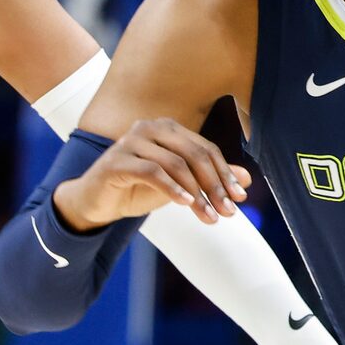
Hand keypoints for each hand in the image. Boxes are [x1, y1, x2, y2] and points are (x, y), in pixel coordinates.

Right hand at [53, 119, 250, 231]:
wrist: (97, 203)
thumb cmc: (138, 189)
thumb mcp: (180, 185)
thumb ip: (210, 178)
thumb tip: (247, 180)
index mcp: (167, 128)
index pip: (205, 149)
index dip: (225, 173)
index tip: (240, 197)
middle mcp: (150, 128)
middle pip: (194, 154)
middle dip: (215, 185)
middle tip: (228, 211)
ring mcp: (131, 141)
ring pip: (176, 164)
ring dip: (197, 193)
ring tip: (209, 217)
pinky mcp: (117, 160)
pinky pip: (152, 172)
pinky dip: (172, 188)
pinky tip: (186, 204)